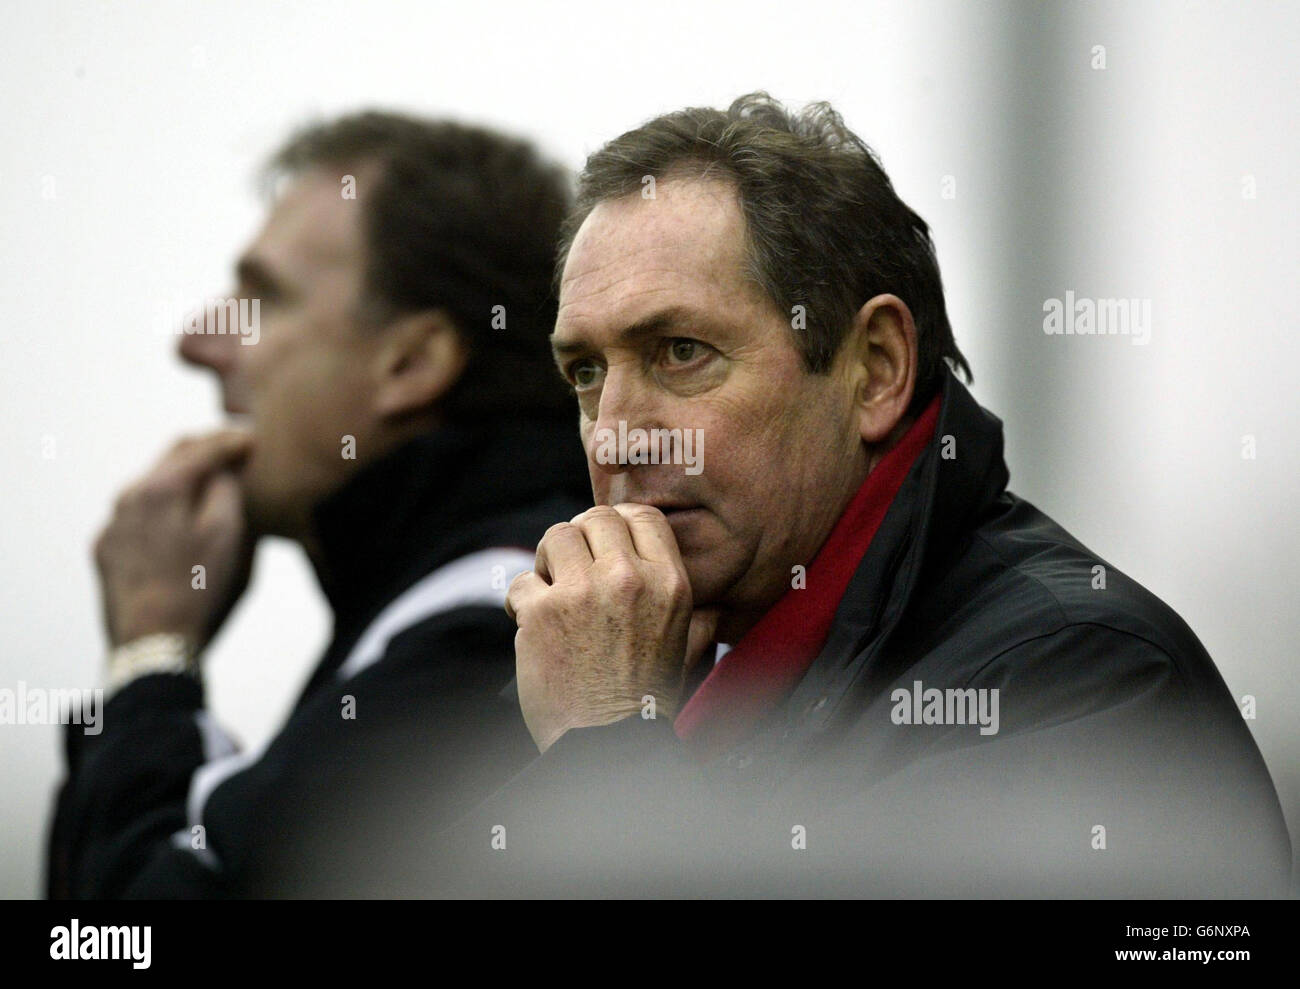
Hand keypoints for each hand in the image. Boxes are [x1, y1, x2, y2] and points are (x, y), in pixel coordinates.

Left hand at [94, 429, 254, 651]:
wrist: (152, 644)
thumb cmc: (198, 590)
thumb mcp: (229, 535)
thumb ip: (227, 491)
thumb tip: (224, 470)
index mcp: (162, 488)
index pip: (202, 447)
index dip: (232, 439)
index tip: (255, 437)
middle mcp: (129, 498)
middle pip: (171, 457)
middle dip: (205, 448)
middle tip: (234, 447)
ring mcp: (112, 526)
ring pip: (150, 486)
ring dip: (182, 477)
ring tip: (209, 480)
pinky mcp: (106, 552)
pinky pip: (136, 516)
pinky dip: (162, 506)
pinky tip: (177, 518)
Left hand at [506, 503, 719, 752]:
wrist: (611, 747)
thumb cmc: (647, 702)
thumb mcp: (685, 650)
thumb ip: (699, 619)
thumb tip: (718, 609)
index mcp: (669, 582)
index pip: (642, 516)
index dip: (618, 523)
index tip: (604, 543)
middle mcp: (628, 578)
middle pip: (595, 518)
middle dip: (580, 538)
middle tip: (571, 567)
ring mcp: (581, 592)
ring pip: (556, 536)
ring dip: (548, 560)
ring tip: (550, 588)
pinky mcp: (541, 612)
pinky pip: (522, 581)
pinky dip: (521, 601)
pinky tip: (529, 622)